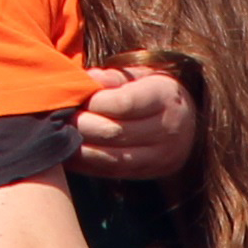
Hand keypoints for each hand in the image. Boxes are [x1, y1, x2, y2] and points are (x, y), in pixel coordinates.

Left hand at [72, 61, 198, 182]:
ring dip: (81, 148)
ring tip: (61, 135)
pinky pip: (112, 172)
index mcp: (166, 97)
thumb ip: (114, 76)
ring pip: (112, 157)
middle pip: (116, 132)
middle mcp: (169, 130)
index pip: (125, 103)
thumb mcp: (142, 74)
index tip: (77, 97)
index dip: (95, 102)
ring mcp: (161, 156)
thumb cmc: (153, 91)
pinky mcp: (149, 172)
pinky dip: (87, 164)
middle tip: (60, 117)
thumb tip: (88, 78)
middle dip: (82, 125)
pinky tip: (69, 154)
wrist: (188, 121)